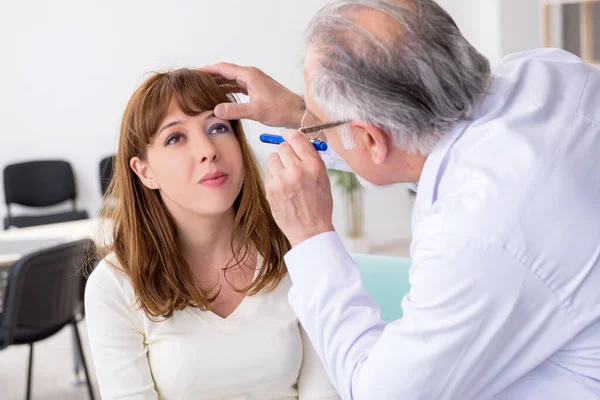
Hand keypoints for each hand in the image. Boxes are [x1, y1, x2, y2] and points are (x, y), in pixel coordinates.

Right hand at [201, 62, 304, 128]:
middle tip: (195, 80)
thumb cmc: (281, 109)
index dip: (208, 70)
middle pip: (225, 71)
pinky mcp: (256, 88)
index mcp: (249, 75)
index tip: (194, 72)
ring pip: (231, 78)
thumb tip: (216, 110)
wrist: (296, 112)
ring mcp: (254, 81)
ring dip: (218, 82)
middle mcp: (251, 75)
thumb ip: (235, 110)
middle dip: (210, 74)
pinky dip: (227, 88)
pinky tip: (220, 94)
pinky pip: (237, 85)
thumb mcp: (256, 111)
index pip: (223, 68)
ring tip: (203, 87)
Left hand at [265, 129, 334, 246]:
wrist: (310, 230)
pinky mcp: (271, 189)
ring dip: (278, 164)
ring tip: (287, 176)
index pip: (296, 137)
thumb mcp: (323, 178)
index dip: (291, 136)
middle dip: (286, 152)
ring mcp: (282, 180)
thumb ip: (311, 158)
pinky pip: (268, 172)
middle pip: (282, 146)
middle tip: (290, 161)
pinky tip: (282, 186)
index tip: (288, 137)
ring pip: (273, 158)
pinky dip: (274, 175)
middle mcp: (297, 170)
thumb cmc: (319, 205)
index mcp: (313, 165)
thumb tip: (299, 142)